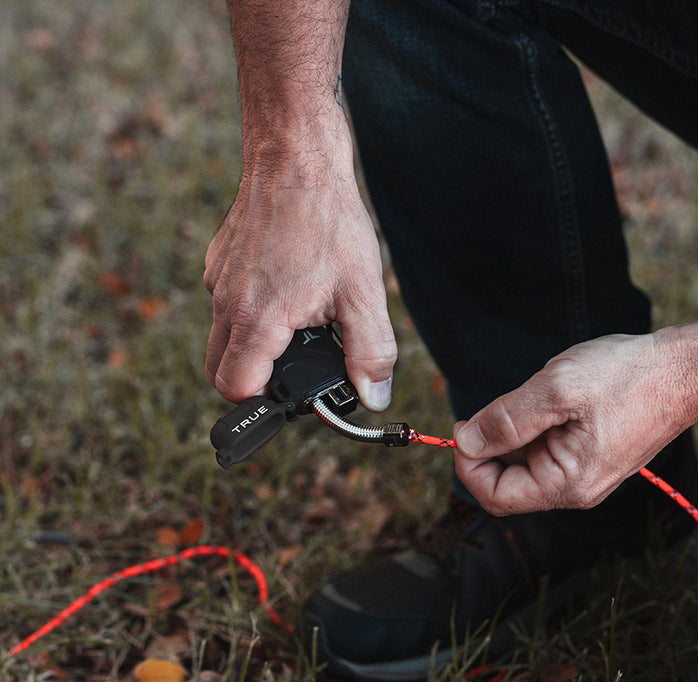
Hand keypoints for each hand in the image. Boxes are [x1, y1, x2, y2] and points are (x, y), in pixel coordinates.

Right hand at [204, 131, 396, 409]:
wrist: (295, 157)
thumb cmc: (329, 220)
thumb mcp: (363, 292)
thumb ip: (370, 352)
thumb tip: (374, 396)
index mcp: (257, 317)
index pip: (234, 388)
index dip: (264, 401)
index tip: (295, 391)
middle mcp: (225, 302)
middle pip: (220, 371)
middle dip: (254, 381)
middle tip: (296, 367)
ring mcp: (217, 280)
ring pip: (222, 338)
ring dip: (254, 346)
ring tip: (298, 325)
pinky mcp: (218, 262)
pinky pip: (224, 305)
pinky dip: (249, 314)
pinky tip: (286, 290)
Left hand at [453, 331, 697, 515]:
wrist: (685, 370)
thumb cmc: (628, 377)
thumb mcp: (558, 390)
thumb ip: (506, 420)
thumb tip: (466, 442)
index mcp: (567, 484)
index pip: (494, 495)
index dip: (467, 465)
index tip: (462, 428)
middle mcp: (574, 489)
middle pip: (505, 481)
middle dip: (489, 446)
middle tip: (492, 407)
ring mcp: (582, 473)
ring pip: (522, 462)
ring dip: (511, 433)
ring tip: (534, 397)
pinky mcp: (587, 455)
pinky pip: (543, 449)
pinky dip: (531, 426)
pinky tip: (547, 399)